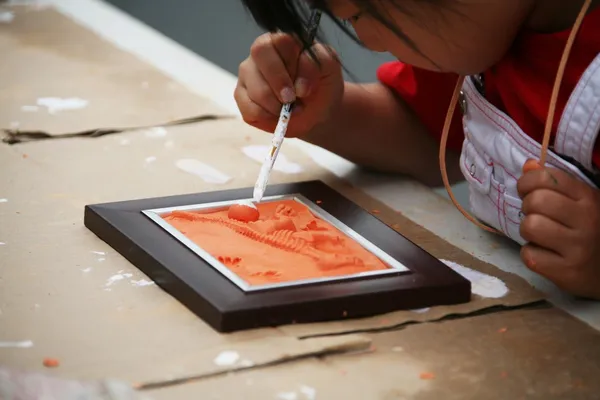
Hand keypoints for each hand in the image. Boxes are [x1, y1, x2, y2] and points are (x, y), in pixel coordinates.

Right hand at [234, 32, 343, 136]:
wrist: (317, 111)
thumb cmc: (321, 85)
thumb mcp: (329, 69)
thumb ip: (316, 64)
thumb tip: (299, 85)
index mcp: (282, 41)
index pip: (279, 41)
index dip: (290, 65)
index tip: (304, 88)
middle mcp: (261, 53)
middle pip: (260, 55)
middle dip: (278, 83)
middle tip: (291, 101)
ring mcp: (247, 73)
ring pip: (255, 88)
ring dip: (276, 106)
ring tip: (290, 110)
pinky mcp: (241, 96)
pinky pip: (249, 108)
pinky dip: (267, 117)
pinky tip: (278, 116)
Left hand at [517, 160, 599, 298]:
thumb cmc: (589, 231)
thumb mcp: (579, 202)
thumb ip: (554, 183)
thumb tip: (529, 165)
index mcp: (589, 198)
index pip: (547, 178)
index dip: (527, 182)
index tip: (527, 191)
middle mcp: (587, 220)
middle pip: (536, 201)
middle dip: (528, 207)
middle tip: (536, 215)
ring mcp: (578, 248)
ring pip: (530, 226)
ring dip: (528, 231)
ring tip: (540, 235)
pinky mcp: (567, 272)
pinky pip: (529, 255)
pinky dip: (531, 254)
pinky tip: (545, 254)